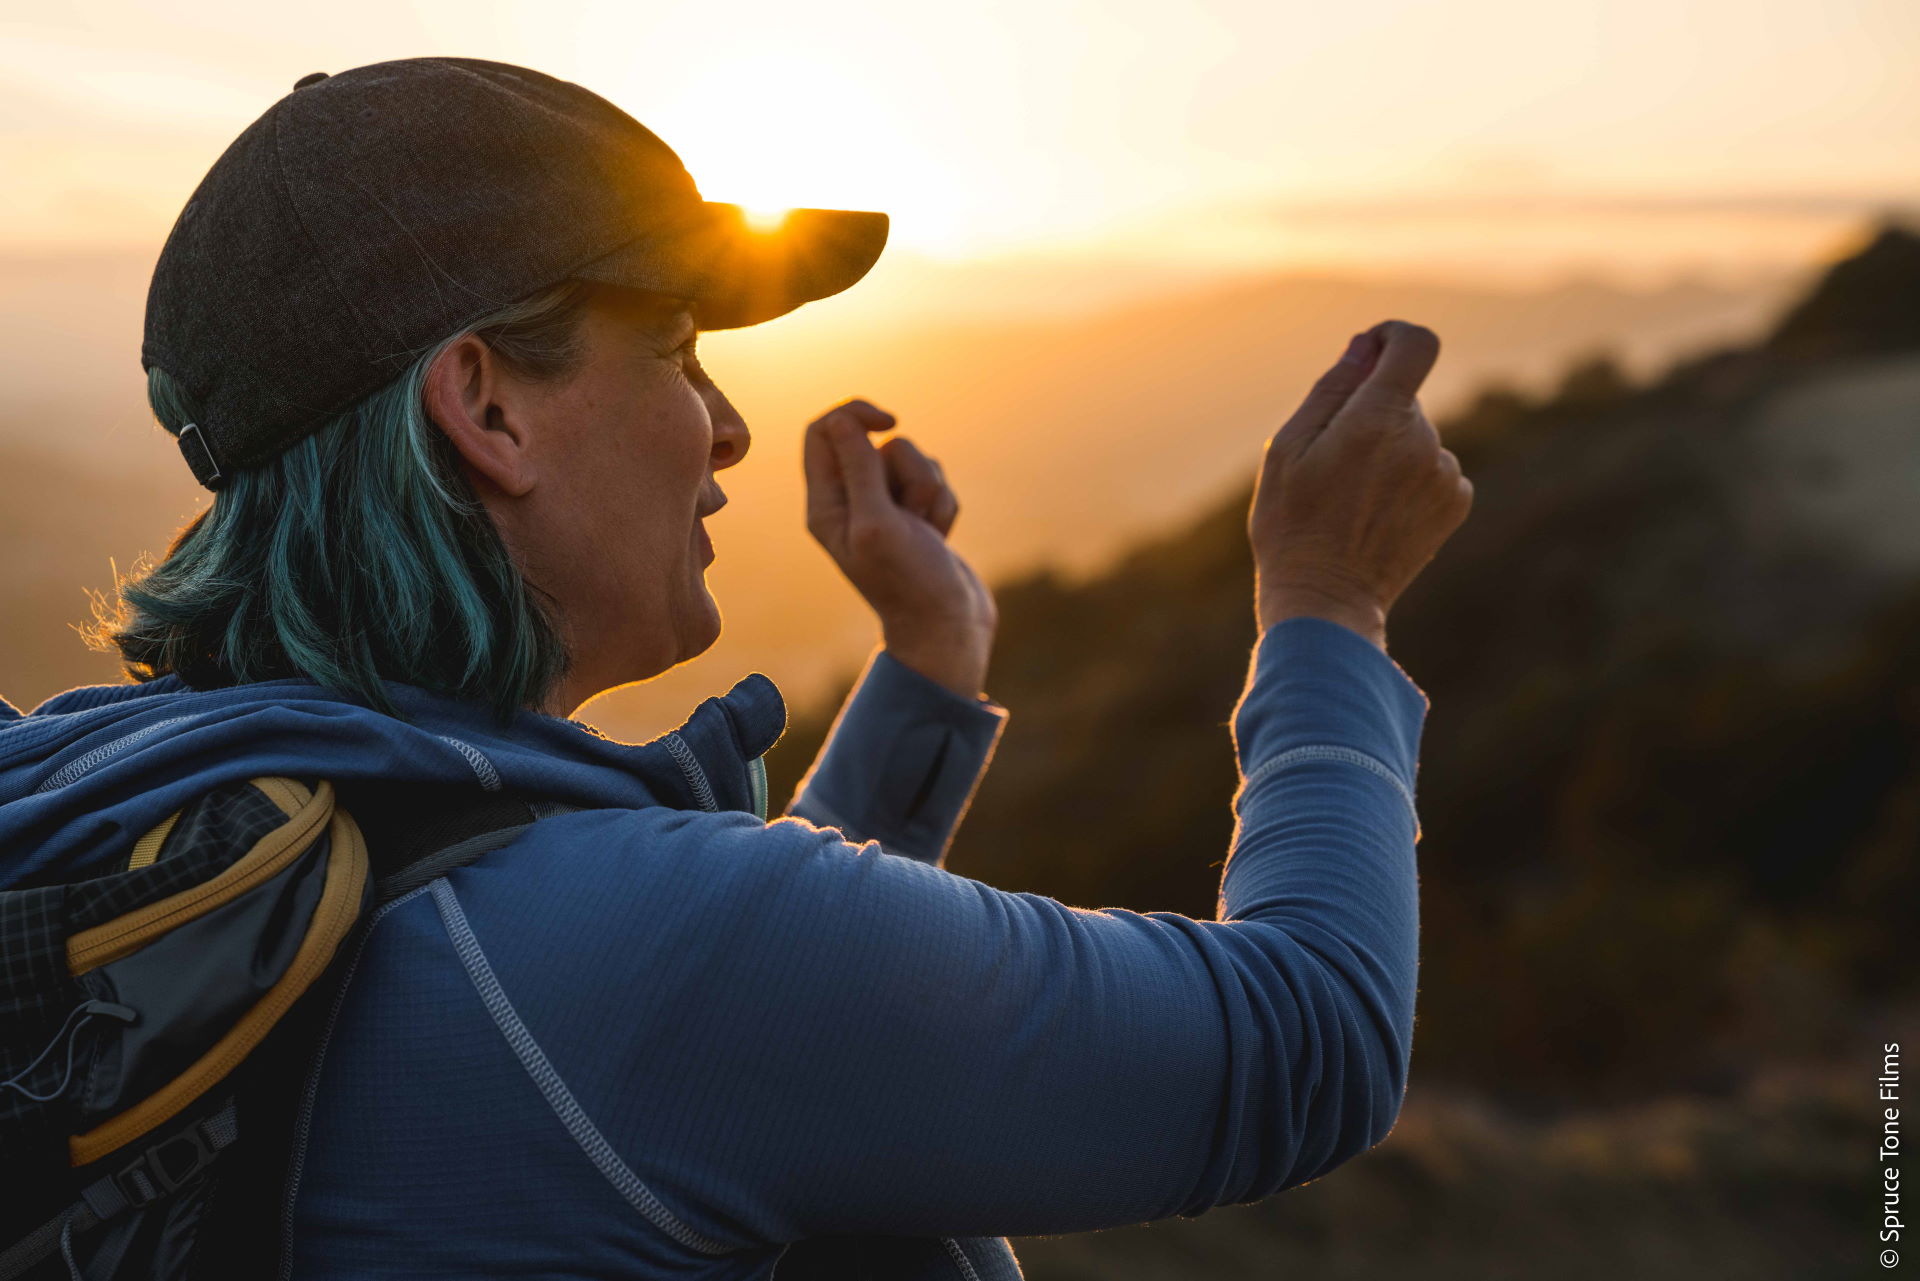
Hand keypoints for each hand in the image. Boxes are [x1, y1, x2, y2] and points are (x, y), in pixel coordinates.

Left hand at [803, 399, 997, 698]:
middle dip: (906, 467)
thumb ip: (858, 469)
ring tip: (926, 531)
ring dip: (929, 490)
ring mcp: (884, 507)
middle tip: (909, 512)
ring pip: (912, 460)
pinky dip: (943, 506)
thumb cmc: (908, 583)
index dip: (854, 414)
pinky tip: (939, 538)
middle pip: (876, 443)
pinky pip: (935, 480)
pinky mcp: (916, 514)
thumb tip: (840, 419)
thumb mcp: (876, 523)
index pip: (824, 431)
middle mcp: (850, 502)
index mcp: (826, 504)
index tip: (887, 422)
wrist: (948, 627)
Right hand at [1249, 321, 1473, 649]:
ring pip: (1416, 435)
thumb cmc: (1292, 525)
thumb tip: (1364, 347)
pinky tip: (1377, 513)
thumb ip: (1331, 389)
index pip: (1416, 344)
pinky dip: (1409, 478)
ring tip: (1352, 498)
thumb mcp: (1288, 450)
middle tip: (1332, 462)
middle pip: (1404, 397)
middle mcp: (1423, 441)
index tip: (1370, 352)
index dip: (1393, 337)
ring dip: (1389, 450)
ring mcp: (1444, 473)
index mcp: (1378, 419)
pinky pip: (1433, 467)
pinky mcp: (1455, 502)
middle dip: (1371, 413)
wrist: (1327, 602)